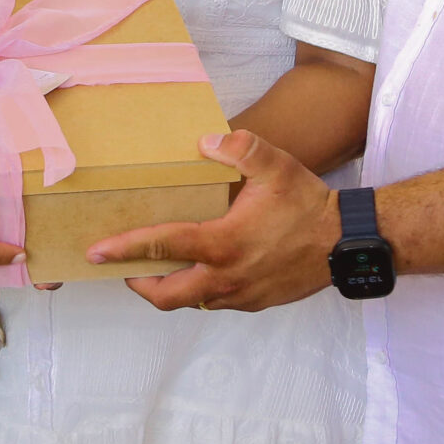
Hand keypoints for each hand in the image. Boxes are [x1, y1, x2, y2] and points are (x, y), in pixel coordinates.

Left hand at [86, 130, 339, 311]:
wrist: (347, 243)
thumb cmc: (309, 205)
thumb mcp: (275, 165)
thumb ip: (239, 148)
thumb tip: (205, 141)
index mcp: (222, 244)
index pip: (162, 248)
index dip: (124, 249)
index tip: (97, 251)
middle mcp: (226, 277)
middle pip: (166, 295)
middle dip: (139, 284)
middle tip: (126, 268)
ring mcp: (241, 294)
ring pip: (192, 301)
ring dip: (172, 288)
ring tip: (161, 268)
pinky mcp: (256, 302)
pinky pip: (217, 301)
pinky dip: (201, 290)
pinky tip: (204, 270)